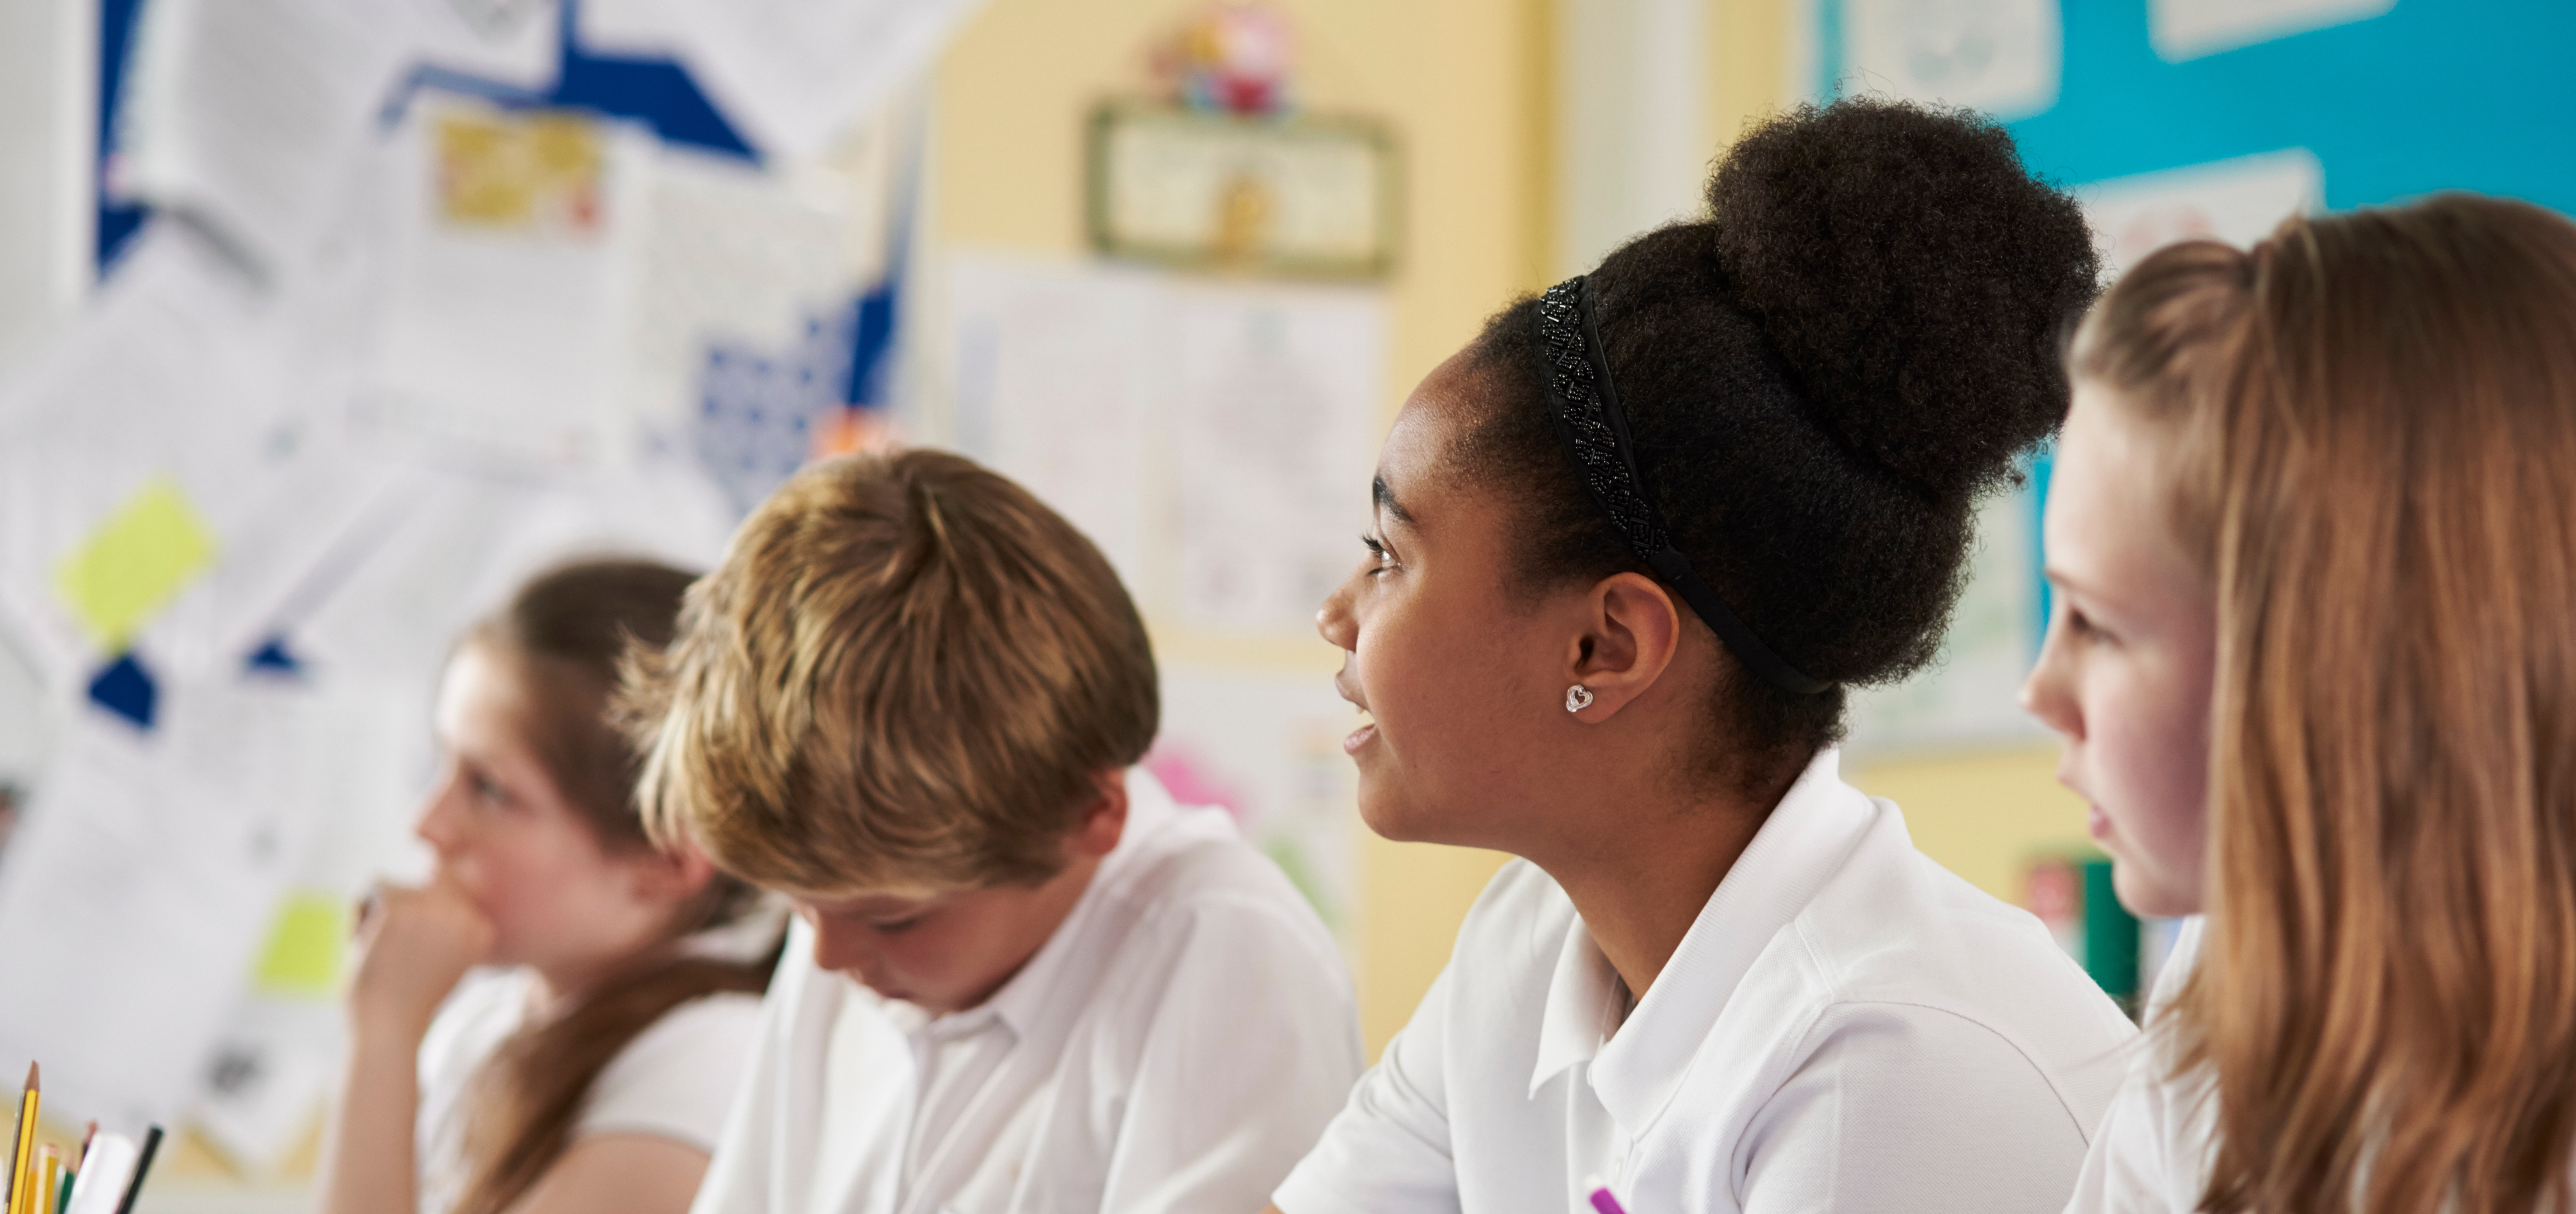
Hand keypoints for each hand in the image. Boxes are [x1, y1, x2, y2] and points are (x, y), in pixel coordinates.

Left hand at [347, 877, 493, 1043]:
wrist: (387, 1030)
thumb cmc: (409, 1003)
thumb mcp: (446, 961)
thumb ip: (450, 925)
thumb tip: (439, 864)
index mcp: (482, 929)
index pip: (452, 894)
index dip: (423, 922)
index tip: (416, 958)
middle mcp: (464, 914)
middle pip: (427, 882)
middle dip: (403, 913)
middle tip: (394, 952)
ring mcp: (433, 909)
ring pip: (395, 886)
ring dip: (377, 915)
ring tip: (378, 951)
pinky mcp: (399, 907)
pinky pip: (371, 885)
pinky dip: (357, 912)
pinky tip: (363, 943)